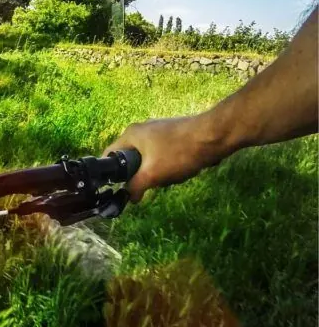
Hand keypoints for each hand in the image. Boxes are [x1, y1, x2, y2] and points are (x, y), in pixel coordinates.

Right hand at [105, 115, 227, 201]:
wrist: (215, 135)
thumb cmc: (179, 152)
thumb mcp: (153, 174)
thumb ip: (136, 187)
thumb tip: (129, 198)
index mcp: (131, 134)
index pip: (110, 154)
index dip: (111, 173)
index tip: (120, 187)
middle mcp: (142, 128)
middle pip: (132, 158)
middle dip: (143, 174)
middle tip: (154, 181)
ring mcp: (160, 129)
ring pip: (150, 158)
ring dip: (159, 170)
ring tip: (174, 174)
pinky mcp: (175, 133)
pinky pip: (164, 153)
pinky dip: (171, 163)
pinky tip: (184, 167)